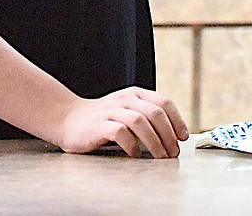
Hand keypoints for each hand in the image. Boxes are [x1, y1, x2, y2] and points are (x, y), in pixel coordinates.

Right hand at [54, 87, 188, 157]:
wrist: (68, 119)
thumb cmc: (103, 120)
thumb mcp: (128, 111)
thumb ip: (147, 118)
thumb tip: (173, 137)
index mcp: (137, 94)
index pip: (165, 103)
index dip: (177, 120)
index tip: (183, 137)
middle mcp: (126, 99)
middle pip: (156, 113)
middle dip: (169, 135)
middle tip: (173, 152)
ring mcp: (112, 110)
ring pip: (141, 121)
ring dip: (155, 141)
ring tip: (160, 156)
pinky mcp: (99, 125)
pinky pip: (120, 132)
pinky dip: (132, 144)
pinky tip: (136, 155)